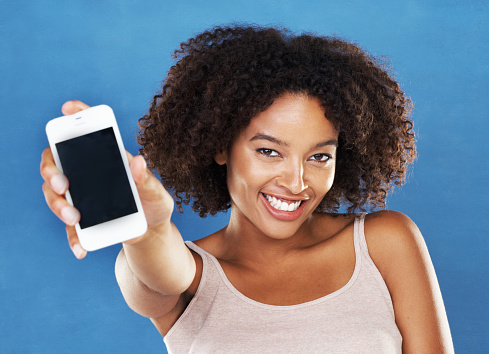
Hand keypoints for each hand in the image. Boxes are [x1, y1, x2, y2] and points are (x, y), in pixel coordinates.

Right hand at [41, 101, 174, 258]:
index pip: (87, 135)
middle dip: (53, 172)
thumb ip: (148, 180)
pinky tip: (80, 248)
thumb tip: (139, 162)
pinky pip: (68, 228)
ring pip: (53, 194)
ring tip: (76, 219)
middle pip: (56, 164)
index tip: (68, 108)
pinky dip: (72, 238)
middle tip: (65, 185)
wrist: (152, 232)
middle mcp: (87, 175)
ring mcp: (80, 197)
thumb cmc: (154, 205)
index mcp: (107, 161)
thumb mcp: (157, 193)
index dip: (77, 117)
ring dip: (58, 205)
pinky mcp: (81, 221)